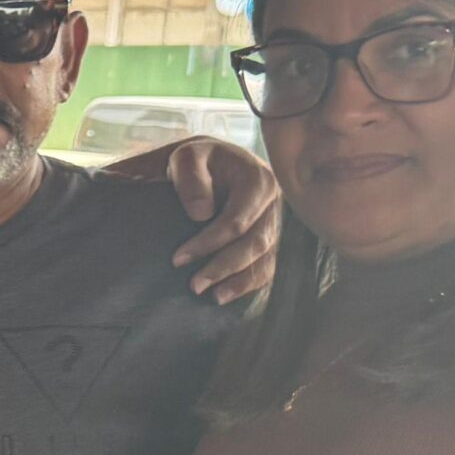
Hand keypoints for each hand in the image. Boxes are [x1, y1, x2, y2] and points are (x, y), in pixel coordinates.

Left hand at [102, 137, 279, 300]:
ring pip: (265, 258)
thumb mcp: (187, 157)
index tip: (178, 259)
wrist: (212, 162)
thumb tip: (201, 214)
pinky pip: (267, 264)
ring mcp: (275, 221)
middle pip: (254, 244)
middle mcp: (273, 202)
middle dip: (223, 267)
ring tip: (214, 297)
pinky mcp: (271, 235)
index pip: (237, 221)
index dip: (208, 243)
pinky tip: (229, 294)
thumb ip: (190, 177)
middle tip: (194, 286)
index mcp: (257, 180)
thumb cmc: (197, 160)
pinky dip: (250, 282)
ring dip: (240, 281)